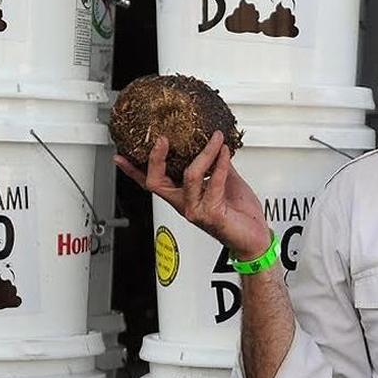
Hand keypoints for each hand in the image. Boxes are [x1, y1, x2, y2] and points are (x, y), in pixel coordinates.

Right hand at [114, 131, 270, 258]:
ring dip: (204, 153)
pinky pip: (213, 182)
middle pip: (156, 182)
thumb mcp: (225, 182)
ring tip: (214, 139)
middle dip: (157, 158)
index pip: (151, 183)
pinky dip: (220, 164)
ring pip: (189, 176)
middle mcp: (185, 205)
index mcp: (183, 198)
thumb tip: (215, 144)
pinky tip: (225, 153)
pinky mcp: (211, 214)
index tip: (122, 155)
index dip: (133, 171)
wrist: (255, 238)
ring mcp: (196, 210)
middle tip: (163, 139)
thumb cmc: (239, 216)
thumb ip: (216, 165)